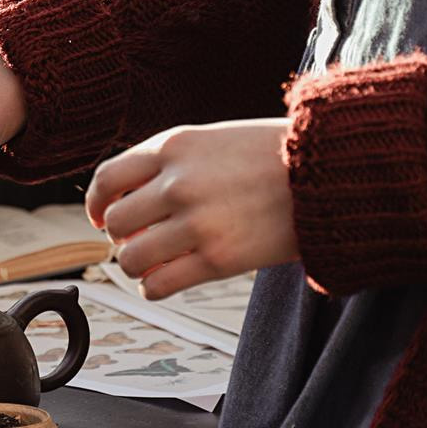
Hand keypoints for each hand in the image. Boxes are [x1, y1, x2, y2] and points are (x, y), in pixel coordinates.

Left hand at [86, 119, 297, 298]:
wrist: (330, 172)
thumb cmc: (273, 156)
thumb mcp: (212, 139)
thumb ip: (169, 165)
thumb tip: (126, 207)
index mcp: (173, 146)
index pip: (107, 179)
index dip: (96, 204)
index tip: (100, 218)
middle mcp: (177, 183)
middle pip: (115, 223)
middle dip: (121, 237)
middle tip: (139, 242)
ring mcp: (196, 222)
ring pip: (130, 258)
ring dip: (136, 265)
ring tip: (155, 263)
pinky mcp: (218, 259)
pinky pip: (158, 285)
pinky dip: (153, 288)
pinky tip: (166, 281)